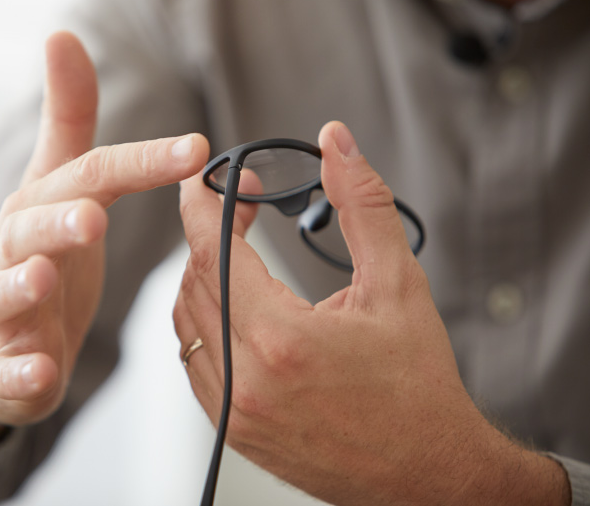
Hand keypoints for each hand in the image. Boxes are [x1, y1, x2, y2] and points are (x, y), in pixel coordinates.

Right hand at [0, 32, 208, 445]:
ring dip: (21, 284)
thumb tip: (65, 36)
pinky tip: (40, 375)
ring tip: (46, 277)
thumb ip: (69, 120)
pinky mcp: (1, 370)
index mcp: (43, 207)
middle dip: (59, 219)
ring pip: (0, 294)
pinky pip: (4, 375)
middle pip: (30, 229)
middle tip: (93, 215)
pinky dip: (18, 375)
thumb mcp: (54, 185)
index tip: (196, 148)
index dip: (142, 163)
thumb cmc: (36, 256)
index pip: (92, 176)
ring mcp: (4, 312)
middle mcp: (17, 252)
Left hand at [174, 122, 568, 504]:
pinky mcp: (232, 431)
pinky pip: (194, 359)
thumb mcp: (399, 284)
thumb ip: (362, 206)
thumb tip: (336, 143)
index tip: (200, 179)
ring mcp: (233, 411)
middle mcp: (246, 380)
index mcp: (283, 341)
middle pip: (196, 282)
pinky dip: (203, 319)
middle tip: (240, 209)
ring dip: (202, 276)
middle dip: (210, 234)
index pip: (215, 254)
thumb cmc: (418, 383)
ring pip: (187, 320)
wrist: (428, 474)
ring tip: (237, 250)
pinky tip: (233, 302)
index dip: (202, 207)